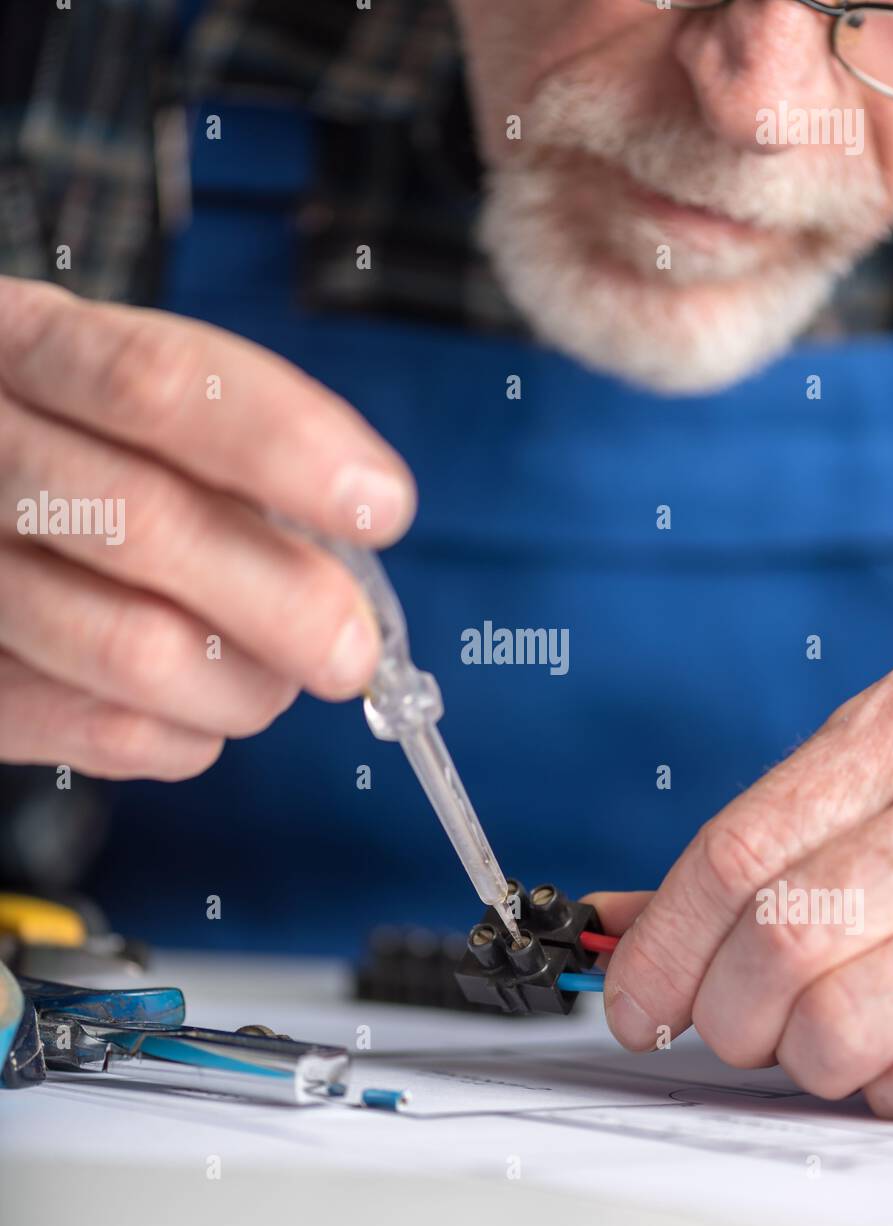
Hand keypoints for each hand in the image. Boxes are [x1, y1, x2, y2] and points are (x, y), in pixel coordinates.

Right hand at [0, 277, 414, 778]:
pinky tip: (200, 709)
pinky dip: (189, 735)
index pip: (157, 383)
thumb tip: (348, 557)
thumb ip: (230, 456)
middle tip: (354, 649)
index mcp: (30, 347)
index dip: (284, 447)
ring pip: (132, 649)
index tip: (381, 504)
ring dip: (246, 684)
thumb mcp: (130, 409)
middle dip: (288, 600)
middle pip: (145, 524)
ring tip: (276, 680)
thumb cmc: (80, 458)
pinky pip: (107, 734)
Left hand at [591, 657, 892, 1121]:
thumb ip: (762, 838)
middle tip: (735, 1022)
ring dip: (804, 1057)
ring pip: (844, 1024)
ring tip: (820, 1034)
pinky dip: (888, 1089)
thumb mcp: (881, 761)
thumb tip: (621, 925)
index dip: (662, 945)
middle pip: (782, 941)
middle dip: (728, 1012)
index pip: (735, 853)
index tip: (632, 999)